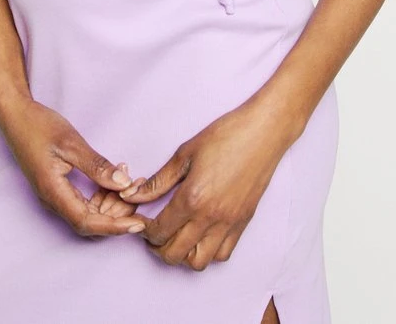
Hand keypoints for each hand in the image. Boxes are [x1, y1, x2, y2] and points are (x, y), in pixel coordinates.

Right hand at [0, 95, 147, 237]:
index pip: (87, 222)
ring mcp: (54, 194)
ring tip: (132, 180)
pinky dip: (102, 192)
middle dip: (117, 214)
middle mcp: (53, 200)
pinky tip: (116, 175)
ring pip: (88, 211)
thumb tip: (123, 184)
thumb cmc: (39, 126)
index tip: (138, 224)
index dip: (114, 227)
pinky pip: (83, 199)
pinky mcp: (57, 186)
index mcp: (53, 192)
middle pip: (89, 221)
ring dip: (111, 202)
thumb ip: (97, 165)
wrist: (16, 116)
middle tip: (140, 195)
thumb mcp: (71, 143)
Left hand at [116, 96, 292, 268]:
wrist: (263, 132)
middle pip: (175, 254)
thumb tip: (132, 194)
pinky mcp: (243, 223)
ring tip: (177, 236)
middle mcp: (210, 218)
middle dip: (158, 248)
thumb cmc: (225, 135)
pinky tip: (201, 235)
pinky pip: (222, 254)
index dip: (144, 230)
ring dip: (183, 255)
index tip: (141, 221)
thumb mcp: (185, 153)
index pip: (159, 231)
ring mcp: (229, 224)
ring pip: (199, 262)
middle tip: (154, 232)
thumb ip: (158, 180)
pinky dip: (208, 252)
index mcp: (192, 198)